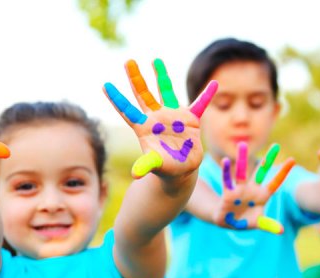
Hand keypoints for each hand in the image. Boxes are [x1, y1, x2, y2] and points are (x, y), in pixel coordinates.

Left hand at [103, 59, 216, 178]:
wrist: (181, 169)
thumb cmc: (165, 168)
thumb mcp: (156, 165)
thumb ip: (146, 165)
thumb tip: (135, 174)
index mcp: (145, 128)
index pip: (127, 111)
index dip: (117, 99)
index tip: (105, 85)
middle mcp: (156, 118)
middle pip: (143, 95)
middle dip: (135, 78)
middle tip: (128, 61)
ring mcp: (172, 116)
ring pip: (165, 91)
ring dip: (161, 76)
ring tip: (155, 60)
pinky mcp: (190, 120)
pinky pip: (200, 105)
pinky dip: (207, 95)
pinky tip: (214, 84)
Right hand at [216, 142, 294, 233]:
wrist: (228, 222)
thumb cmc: (245, 221)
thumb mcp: (258, 223)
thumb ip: (269, 225)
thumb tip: (282, 231)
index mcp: (262, 196)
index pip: (275, 182)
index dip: (282, 172)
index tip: (292, 160)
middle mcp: (252, 189)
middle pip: (262, 172)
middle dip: (268, 159)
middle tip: (276, 145)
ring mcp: (240, 189)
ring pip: (242, 172)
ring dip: (242, 159)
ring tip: (242, 144)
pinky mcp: (228, 192)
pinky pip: (227, 180)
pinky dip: (226, 171)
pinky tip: (225, 161)